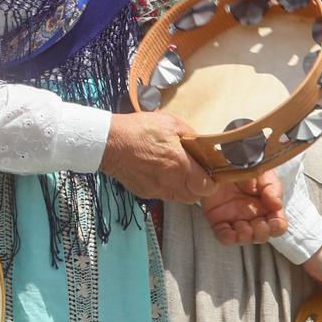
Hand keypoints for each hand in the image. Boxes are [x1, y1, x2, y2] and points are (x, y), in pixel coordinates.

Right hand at [101, 112, 215, 202]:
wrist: (110, 143)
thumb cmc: (139, 130)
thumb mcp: (170, 123)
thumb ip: (190, 135)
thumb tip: (202, 145)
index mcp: (181, 165)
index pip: (207, 187)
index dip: (211, 181)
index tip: (208, 172)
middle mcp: (171, 182)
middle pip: (195, 197)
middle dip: (198, 187)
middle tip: (193, 172)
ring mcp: (157, 190)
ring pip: (179, 198)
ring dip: (182, 188)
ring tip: (176, 171)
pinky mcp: (145, 193)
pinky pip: (162, 195)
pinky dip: (165, 187)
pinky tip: (158, 172)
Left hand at [200, 172, 286, 244]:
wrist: (220, 159)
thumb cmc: (245, 166)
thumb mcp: (262, 173)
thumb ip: (271, 188)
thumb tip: (277, 205)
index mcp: (267, 207)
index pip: (278, 225)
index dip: (278, 227)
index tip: (274, 222)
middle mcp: (252, 216)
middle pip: (262, 235)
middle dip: (261, 233)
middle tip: (257, 223)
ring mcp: (235, 219)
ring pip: (244, 238)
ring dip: (246, 237)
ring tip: (243, 227)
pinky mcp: (218, 219)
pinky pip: (223, 235)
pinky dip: (227, 238)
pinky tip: (230, 233)